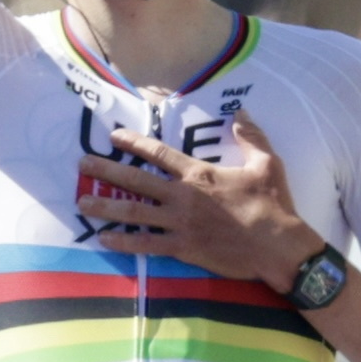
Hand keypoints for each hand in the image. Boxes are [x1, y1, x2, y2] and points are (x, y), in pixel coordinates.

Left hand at [80, 113, 326, 289]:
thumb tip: (241, 113)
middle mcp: (183, 196)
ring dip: (106, 207)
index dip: (134, 143)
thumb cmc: (272, 205)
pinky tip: (104, 239)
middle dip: (107, 172)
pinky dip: (124, 242)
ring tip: (82, 203)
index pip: (159, 154)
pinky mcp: (183, 248)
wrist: (277, 246)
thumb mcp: (266, 163)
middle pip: (137, 181)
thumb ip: (250, 136)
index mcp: (199, 174)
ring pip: (135, 214)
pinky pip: (147, 245)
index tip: (114, 136)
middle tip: (83, 166)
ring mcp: (180, 224)